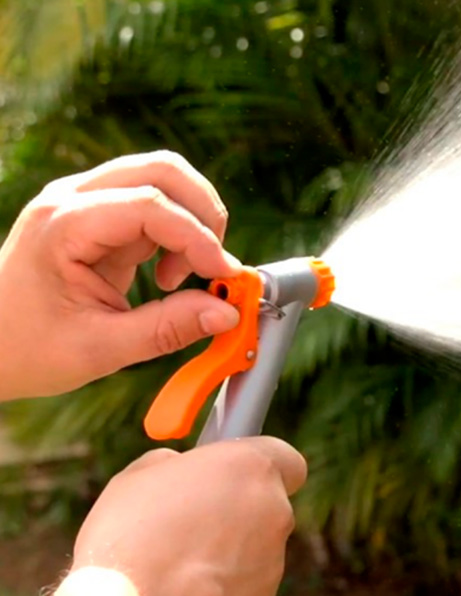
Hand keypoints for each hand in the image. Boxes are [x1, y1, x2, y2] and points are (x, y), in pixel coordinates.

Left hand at [0, 150, 242, 400]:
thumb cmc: (24, 348)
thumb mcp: (99, 349)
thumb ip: (167, 329)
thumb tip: (226, 313)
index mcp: (63, 225)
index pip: (150, 206)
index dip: (198, 239)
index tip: (224, 278)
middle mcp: (72, 199)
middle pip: (162, 171)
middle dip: (204, 215)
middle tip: (214, 267)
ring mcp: (85, 203)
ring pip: (163, 180)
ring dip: (193, 221)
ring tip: (186, 275)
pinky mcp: (99, 218)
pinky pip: (155, 206)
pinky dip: (179, 234)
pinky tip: (169, 275)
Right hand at [72, 437, 306, 595]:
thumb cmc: (134, 535)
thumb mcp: (142, 476)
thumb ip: (174, 467)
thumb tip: (177, 472)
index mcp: (254, 468)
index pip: (288, 461)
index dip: (261, 468)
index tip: (233, 473)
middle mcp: (275, 513)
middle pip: (268, 508)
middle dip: (237, 515)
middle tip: (190, 523)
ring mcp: (273, 565)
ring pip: (254, 554)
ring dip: (224, 556)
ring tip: (171, 569)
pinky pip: (240, 594)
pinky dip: (216, 595)